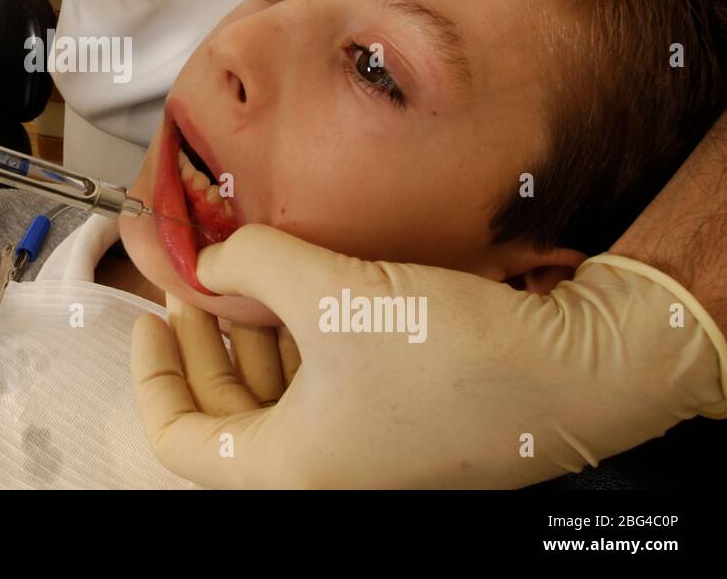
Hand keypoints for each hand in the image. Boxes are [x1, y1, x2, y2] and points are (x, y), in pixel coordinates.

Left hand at [132, 224, 726, 487]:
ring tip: (245, 271)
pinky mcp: (391, 425)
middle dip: (203, 340)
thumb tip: (215, 253)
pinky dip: (299, 340)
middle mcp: (318, 472)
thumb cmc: (455, 356)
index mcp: (285, 468)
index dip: (152, 372)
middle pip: (225, 411)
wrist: (576, 371)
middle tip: (195, 279)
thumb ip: (252, 262)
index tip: (150, 314)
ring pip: (274, 396)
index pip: (178, 438)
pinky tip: (301, 288)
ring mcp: (357, 453)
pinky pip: (319, 387)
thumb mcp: (330, 292)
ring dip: (252, 333)